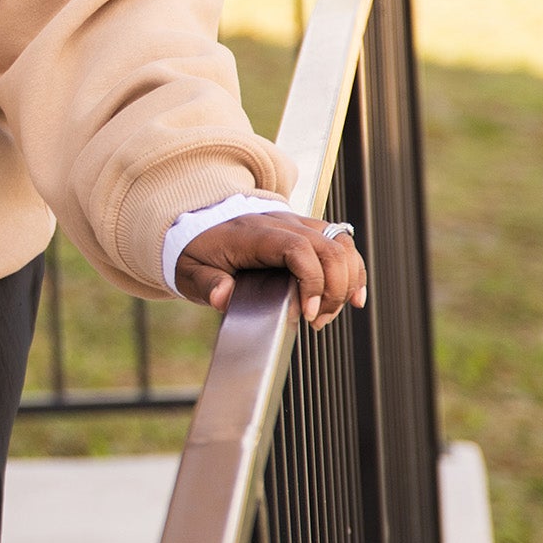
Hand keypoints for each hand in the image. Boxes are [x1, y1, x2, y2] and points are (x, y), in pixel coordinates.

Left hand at [175, 212, 368, 330]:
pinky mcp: (305, 229)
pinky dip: (352, 269)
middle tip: (317, 320)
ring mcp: (296, 223)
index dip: (312, 281)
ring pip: (340, 243)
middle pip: (328, 247)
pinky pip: (339, 243)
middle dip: (333, 289)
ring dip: (347, 280)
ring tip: (329, 313)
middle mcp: (280, 222)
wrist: (197, 222)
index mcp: (253, 233)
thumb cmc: (196, 250)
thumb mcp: (189, 270)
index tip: (307, 312)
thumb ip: (207, 284)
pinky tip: (353, 296)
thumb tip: (222, 297)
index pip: (298, 248)